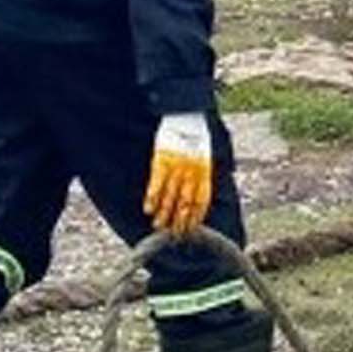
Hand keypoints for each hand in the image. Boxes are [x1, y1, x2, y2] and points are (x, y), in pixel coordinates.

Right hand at [145, 114, 215, 237]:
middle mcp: (192, 171)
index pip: (201, 200)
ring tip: (159, 227)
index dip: (195, 217)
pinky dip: (152, 198)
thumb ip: (201, 175)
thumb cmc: (196, 136)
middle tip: (174, 235)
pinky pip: (156, 183)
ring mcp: (177, 166)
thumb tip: (197, 197)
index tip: (190, 230)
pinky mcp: (162, 160)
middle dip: (179, 221)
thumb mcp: (205, 156)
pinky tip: (148, 210)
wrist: (187, 116)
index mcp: (205, 171)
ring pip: (169, 196)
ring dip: (164, 214)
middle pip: (185, 202)